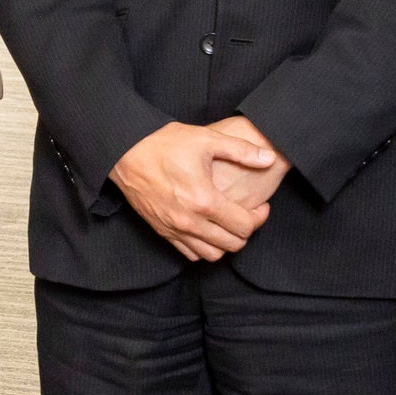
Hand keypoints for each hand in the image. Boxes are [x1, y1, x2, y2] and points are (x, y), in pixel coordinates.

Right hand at [112, 119, 282, 262]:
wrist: (125, 152)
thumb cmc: (165, 144)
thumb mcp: (207, 139)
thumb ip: (242, 150)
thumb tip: (270, 157)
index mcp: (204, 200)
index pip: (244, 226)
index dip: (259, 218)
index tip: (260, 206)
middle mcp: (190, 221)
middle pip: (232, 245)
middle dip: (246, 232)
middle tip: (247, 215)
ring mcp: (174, 230)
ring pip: (212, 255)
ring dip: (225, 243)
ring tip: (228, 224)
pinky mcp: (162, 232)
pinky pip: (189, 254)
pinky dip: (204, 247)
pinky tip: (207, 228)